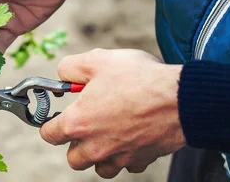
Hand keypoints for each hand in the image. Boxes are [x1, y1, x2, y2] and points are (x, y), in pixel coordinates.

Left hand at [40, 49, 185, 177]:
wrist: (181, 98)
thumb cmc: (139, 79)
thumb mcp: (97, 60)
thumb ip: (70, 68)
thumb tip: (62, 74)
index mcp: (78, 123)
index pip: (48, 134)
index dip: (50, 123)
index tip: (57, 117)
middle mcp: (95, 147)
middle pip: (73, 159)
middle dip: (75, 144)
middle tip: (87, 124)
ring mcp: (119, 157)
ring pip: (100, 168)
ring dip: (100, 155)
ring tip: (109, 132)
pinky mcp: (141, 160)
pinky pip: (128, 165)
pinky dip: (127, 155)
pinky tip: (132, 135)